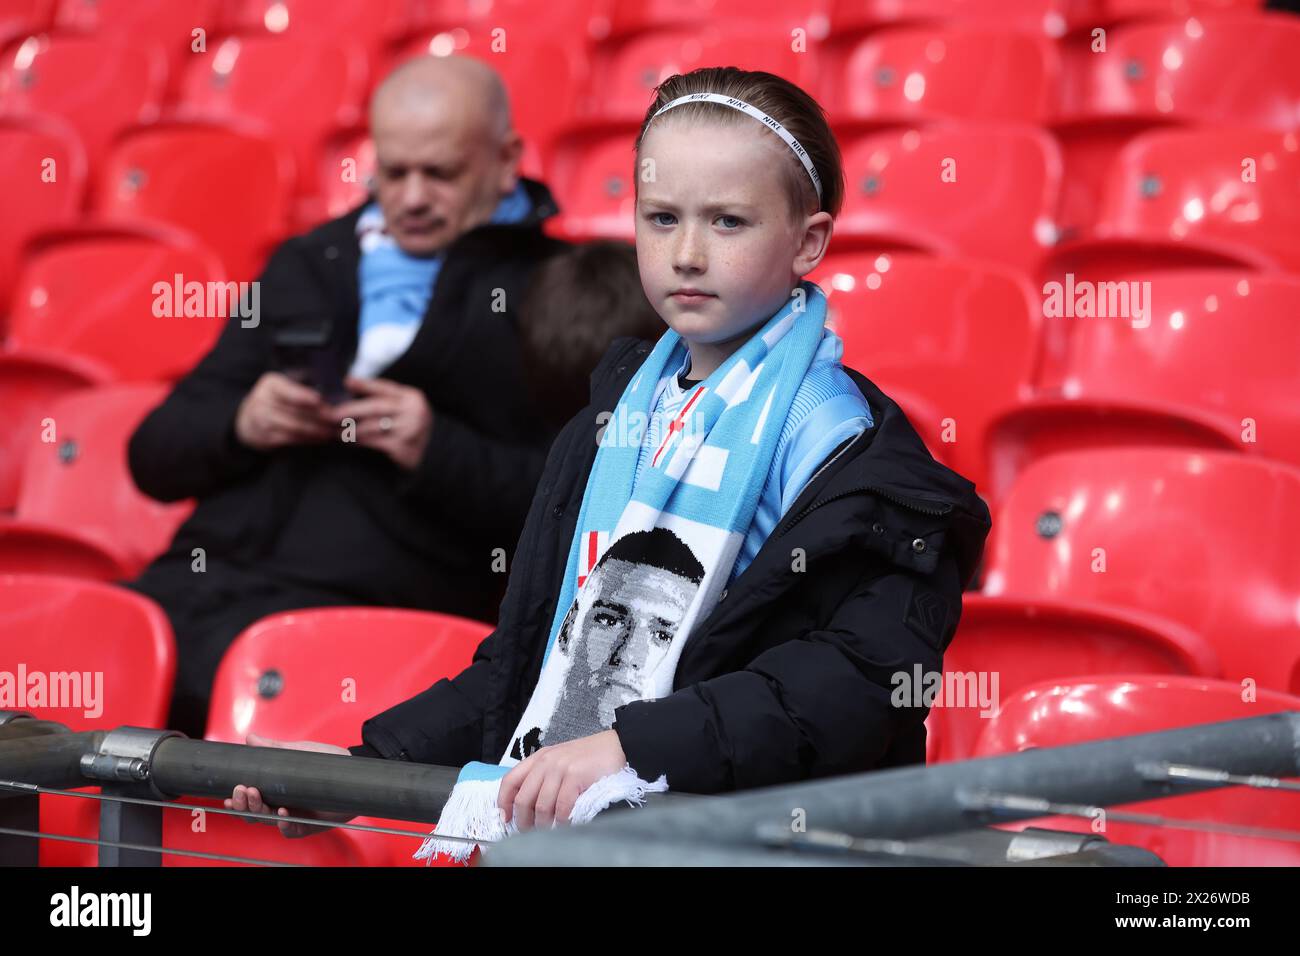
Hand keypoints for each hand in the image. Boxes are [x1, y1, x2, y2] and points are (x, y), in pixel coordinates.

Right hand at [224, 732, 355, 838]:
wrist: (353, 769)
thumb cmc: (326, 762)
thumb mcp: (298, 752)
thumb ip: (274, 748)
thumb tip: (251, 739)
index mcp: (275, 791)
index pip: (249, 800)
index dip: (236, 801)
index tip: (228, 793)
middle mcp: (281, 806)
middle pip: (253, 814)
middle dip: (243, 804)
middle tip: (242, 790)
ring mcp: (295, 816)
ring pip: (268, 822)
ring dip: (259, 811)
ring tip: (257, 796)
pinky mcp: (310, 824)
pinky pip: (293, 831)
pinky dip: (285, 825)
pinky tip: (283, 816)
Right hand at [234, 372, 333, 449]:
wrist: (249, 418)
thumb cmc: (279, 399)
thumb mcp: (286, 385)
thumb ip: (305, 385)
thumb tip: (333, 388)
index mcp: (271, 384)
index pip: (287, 390)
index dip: (303, 396)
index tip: (320, 400)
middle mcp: (262, 400)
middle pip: (293, 410)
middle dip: (317, 417)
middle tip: (336, 420)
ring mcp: (260, 420)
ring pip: (292, 427)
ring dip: (315, 430)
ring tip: (331, 431)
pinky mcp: (264, 436)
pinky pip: (289, 439)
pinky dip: (307, 440)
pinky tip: (320, 438)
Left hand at [323, 376, 433, 470]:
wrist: (431, 457)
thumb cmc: (410, 430)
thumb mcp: (403, 409)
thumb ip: (382, 398)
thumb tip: (349, 384)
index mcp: (412, 397)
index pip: (384, 387)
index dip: (364, 384)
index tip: (345, 382)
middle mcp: (414, 411)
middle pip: (376, 406)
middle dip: (350, 409)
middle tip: (330, 413)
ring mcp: (411, 430)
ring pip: (373, 426)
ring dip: (350, 429)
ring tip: (334, 430)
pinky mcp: (405, 448)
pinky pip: (375, 443)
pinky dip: (359, 442)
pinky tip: (348, 442)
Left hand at [497, 730, 627, 831]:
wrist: (617, 745)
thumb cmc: (590, 757)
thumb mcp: (560, 760)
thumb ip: (544, 776)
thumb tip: (528, 805)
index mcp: (539, 758)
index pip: (510, 780)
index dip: (504, 802)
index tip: (506, 818)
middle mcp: (546, 762)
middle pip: (524, 798)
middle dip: (524, 820)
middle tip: (529, 831)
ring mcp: (561, 768)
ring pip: (542, 806)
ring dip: (544, 825)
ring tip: (550, 831)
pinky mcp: (575, 776)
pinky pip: (562, 807)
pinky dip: (562, 821)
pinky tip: (566, 824)